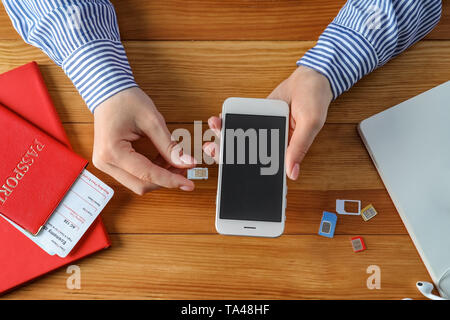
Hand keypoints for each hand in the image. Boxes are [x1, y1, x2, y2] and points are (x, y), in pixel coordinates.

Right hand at [93, 87, 195, 194]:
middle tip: (184, 170)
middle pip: (141, 185)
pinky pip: (133, 176)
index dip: (170, 180)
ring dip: (159, 176)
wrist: (108, 92)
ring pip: (137, 183)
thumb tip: (187, 163)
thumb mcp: (152, 121)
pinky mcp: (110, 163)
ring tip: (175, 162)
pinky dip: (151, 171)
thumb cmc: (125, 100)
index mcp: (112, 151)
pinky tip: (163, 160)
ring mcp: (105, 164)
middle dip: (165, 180)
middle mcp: (105, 162)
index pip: (147, 175)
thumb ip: (169, 146)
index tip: (189, 184)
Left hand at [203, 65, 332, 179]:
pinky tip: (219, 120)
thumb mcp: (310, 124)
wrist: (310, 78)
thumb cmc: (316, 101)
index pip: (265, 166)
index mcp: (285, 149)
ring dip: (225, 135)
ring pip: (241, 137)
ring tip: (214, 128)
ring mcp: (263, 129)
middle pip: (247, 153)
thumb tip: (293, 173)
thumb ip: (299, 147)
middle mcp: (272, 142)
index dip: (246, 170)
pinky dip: (229, 121)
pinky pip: (241, 121)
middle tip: (213, 149)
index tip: (229, 170)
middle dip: (228, 152)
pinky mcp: (257, 116)